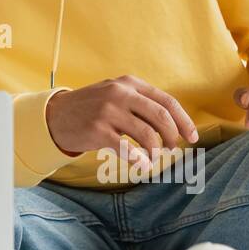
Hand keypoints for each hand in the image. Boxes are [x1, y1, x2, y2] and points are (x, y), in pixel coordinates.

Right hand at [46, 75, 199, 170]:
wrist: (56, 115)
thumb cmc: (92, 108)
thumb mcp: (115, 94)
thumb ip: (140, 103)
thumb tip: (174, 125)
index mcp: (129, 83)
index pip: (166, 101)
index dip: (184, 121)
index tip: (192, 137)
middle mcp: (119, 93)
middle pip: (160, 116)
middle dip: (172, 136)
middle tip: (172, 149)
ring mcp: (107, 110)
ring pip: (146, 134)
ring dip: (156, 151)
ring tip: (153, 158)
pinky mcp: (97, 129)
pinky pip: (126, 148)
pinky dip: (138, 160)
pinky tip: (142, 166)